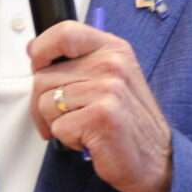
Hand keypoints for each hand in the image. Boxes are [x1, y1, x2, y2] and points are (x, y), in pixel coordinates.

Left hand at [29, 21, 172, 191]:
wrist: (156, 159)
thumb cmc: (129, 122)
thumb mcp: (111, 78)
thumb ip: (79, 62)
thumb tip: (35, 52)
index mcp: (114, 49)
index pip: (63, 32)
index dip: (41, 50)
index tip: (39, 66)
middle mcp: (112, 64)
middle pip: (43, 76)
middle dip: (44, 103)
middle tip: (65, 116)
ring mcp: (108, 89)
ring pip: (45, 103)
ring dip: (56, 123)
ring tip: (83, 127)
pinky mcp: (102, 116)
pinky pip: (58, 127)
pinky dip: (68, 140)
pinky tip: (90, 139)